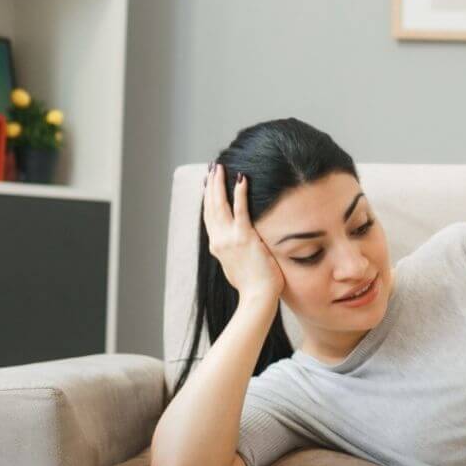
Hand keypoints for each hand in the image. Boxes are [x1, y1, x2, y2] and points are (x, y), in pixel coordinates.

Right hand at [202, 162, 283, 302]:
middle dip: (210, 185)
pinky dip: (239, 193)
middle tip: (212, 168)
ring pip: (220, 205)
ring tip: (219, 167)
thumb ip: (235, 253)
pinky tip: (241, 178)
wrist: (257, 297)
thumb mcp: (237, 266)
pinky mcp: (244, 237)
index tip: (207, 184)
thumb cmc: (253, 286)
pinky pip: (241, 210)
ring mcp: (229, 238)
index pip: (209, 217)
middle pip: (210, 207)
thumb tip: (239, 247)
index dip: (207, 199)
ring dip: (219, 184)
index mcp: (217, 246)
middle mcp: (219, 240)